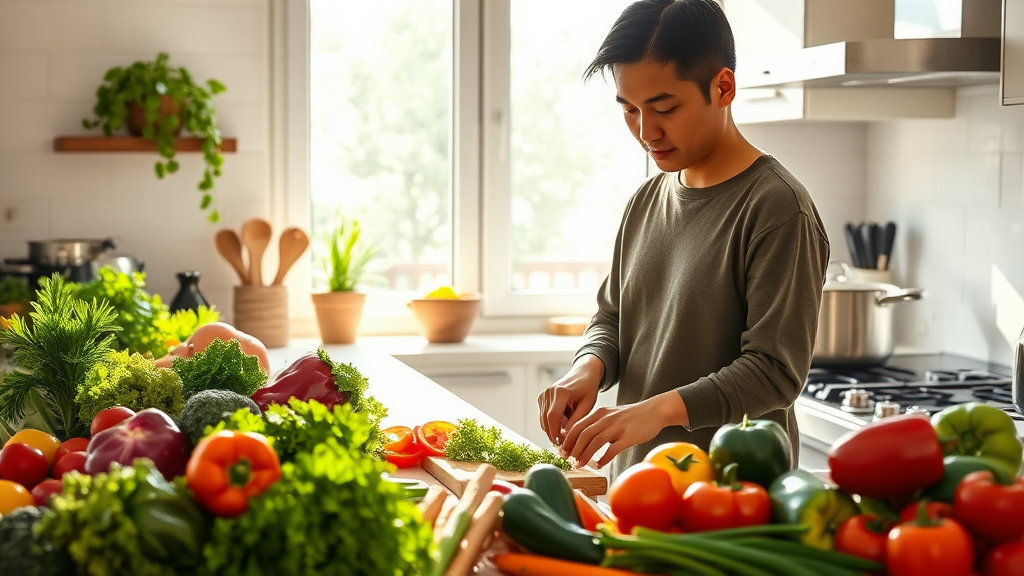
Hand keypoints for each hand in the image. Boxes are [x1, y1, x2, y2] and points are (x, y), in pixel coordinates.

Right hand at [537, 356, 603, 445]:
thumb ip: (576, 421)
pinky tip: (564, 420)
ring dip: (553, 427)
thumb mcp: (587, 405)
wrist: (583, 374)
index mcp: (561, 392)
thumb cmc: (588, 388)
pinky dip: (552, 421)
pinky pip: (544, 415)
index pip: (553, 416)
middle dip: (553, 433)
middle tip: (563, 444)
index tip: (559, 444)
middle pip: (545, 419)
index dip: (554, 432)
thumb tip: (567, 437)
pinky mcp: (542, 397)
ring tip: (567, 430)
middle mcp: (549, 392)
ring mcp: (544, 394)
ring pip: (543, 419)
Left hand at [560, 391, 686, 468]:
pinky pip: (613, 449)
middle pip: (584, 434)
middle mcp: (606, 418)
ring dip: (586, 454)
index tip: (562, 450)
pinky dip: (604, 458)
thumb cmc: (632, 416)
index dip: (568, 439)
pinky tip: (599, 465)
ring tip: (580, 464)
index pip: (578, 426)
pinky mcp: (628, 436)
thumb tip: (583, 441)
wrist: (655, 411)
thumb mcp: (611, 416)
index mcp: (600, 413)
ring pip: (596, 441)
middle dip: (573, 448)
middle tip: (567, 459)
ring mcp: (617, 427)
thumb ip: (598, 425)